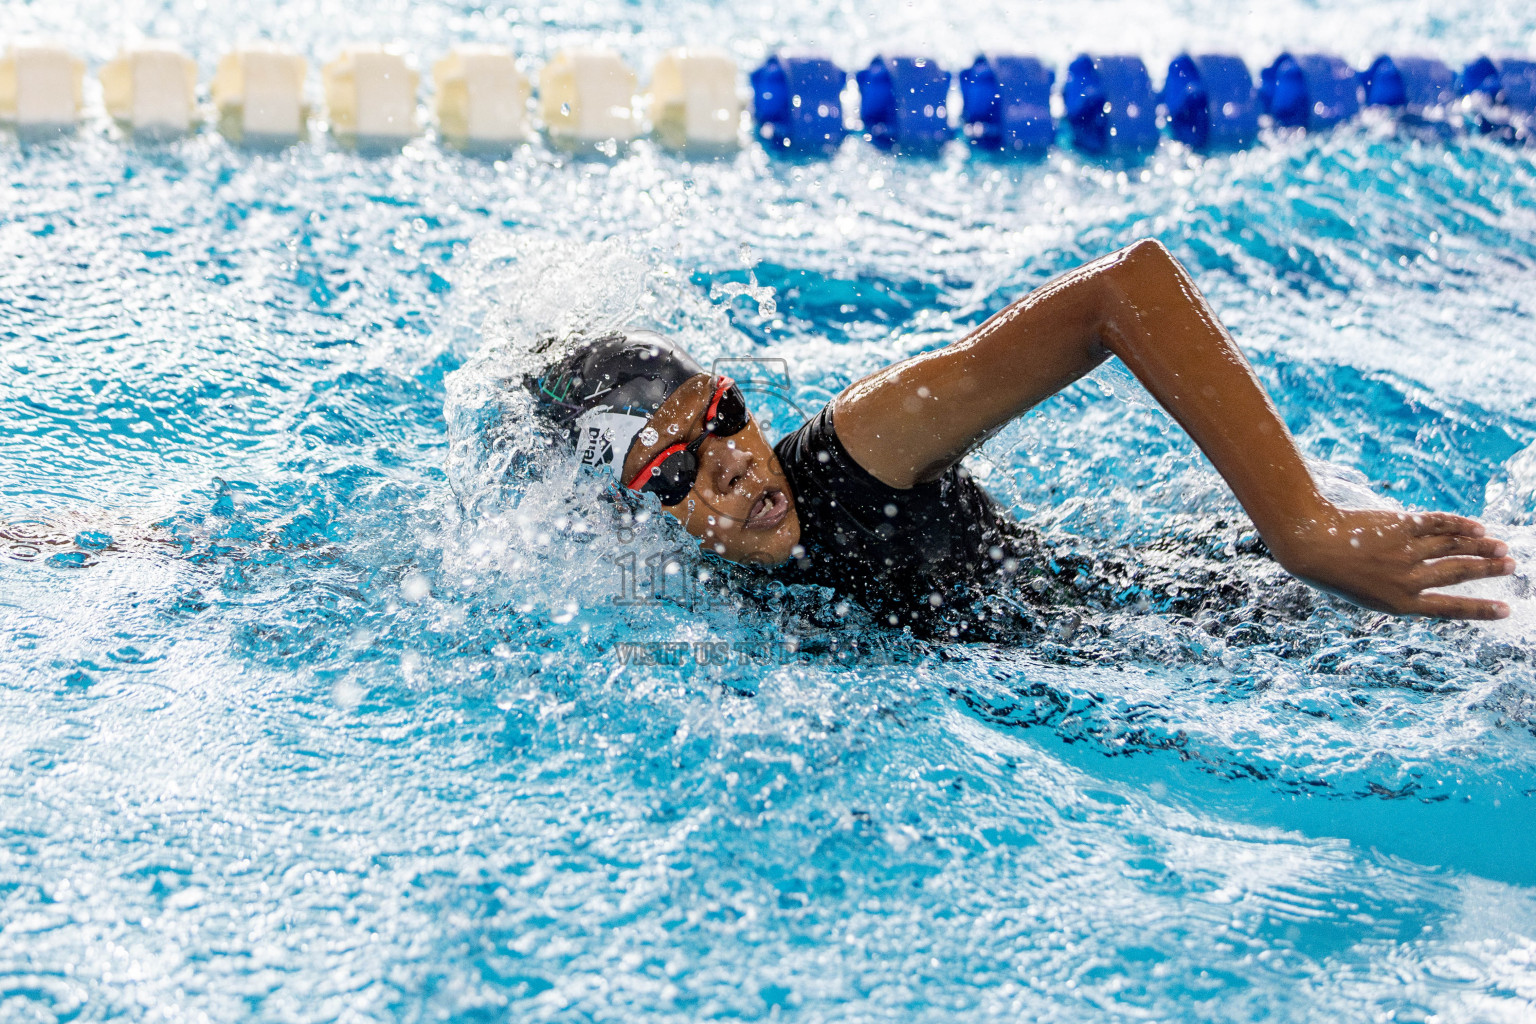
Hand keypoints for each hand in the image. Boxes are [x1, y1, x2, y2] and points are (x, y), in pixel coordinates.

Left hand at [1273, 504, 1514, 619]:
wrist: (1310, 546)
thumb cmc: (1337, 572)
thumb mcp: (1370, 592)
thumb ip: (1404, 589)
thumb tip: (1440, 575)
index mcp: (1399, 603)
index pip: (1449, 608)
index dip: (1480, 610)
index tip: (1506, 610)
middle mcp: (1406, 579)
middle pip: (1458, 573)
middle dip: (1488, 570)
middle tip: (1512, 566)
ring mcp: (1404, 552)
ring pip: (1453, 547)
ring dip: (1481, 546)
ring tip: (1500, 546)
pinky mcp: (1400, 527)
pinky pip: (1438, 524)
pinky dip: (1459, 524)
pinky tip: (1476, 525)